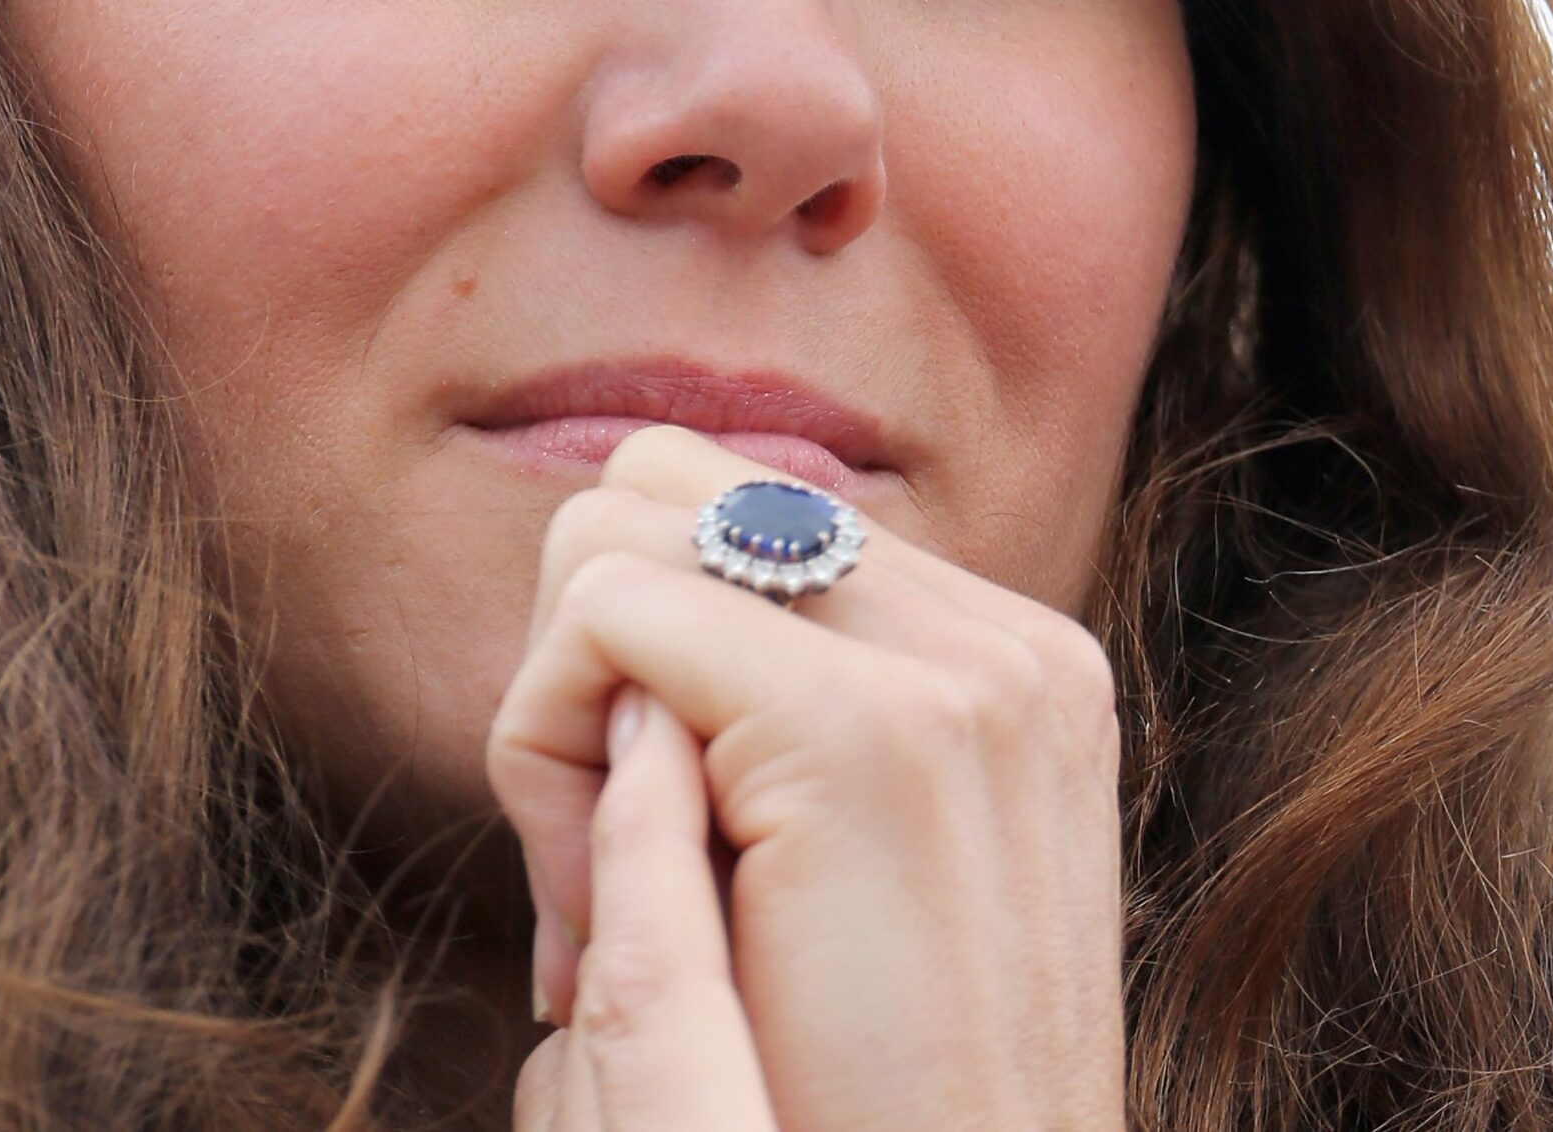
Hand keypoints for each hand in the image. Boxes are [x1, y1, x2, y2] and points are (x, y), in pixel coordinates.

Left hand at [488, 424, 1125, 1131]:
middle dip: (586, 647)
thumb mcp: (829, 875)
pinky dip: (542, 743)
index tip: (633, 839)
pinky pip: (603, 612)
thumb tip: (613, 576)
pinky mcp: (862, 730)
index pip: (734, 513)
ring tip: (603, 882)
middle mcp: (1005, 640)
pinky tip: (591, 902)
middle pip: (664, 482)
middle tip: (595, 852)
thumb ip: (769, 720)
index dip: (636, 658)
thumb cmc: (859, 1103)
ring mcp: (957, 673)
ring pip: (614, 527)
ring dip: (561, 697)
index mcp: (1010, 663)